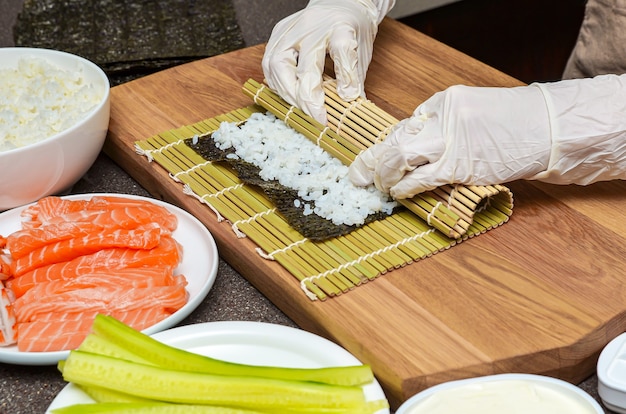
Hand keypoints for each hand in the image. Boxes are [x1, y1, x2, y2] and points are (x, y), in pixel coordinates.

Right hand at [262, 0, 385, 124]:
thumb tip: (351, 109)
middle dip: (304, 96)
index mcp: (341, 27)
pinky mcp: (278, 33)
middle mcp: (312, 26)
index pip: (342, 50)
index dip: (344, 80)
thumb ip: (355, 80)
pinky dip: (277, 84)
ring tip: (301, 109)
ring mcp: (291, 29)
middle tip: (315, 116)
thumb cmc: (350, 30)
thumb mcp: (362, 52)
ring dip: (287, 92)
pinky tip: (289, 95)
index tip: (344, 101)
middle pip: (300, 63)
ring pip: (277, 65)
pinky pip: (269, 63)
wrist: (338, 4)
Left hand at [349, 84, 552, 197]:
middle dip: (372, 160)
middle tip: (361, 175)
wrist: (547, 128)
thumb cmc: (514, 123)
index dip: (387, 146)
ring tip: (380, 186)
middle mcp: (440, 118)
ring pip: (399, 158)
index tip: (377, 159)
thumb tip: (419, 146)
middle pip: (394, 139)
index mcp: (443, 101)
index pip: (403, 125)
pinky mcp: (459, 166)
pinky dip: (404, 188)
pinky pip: (420, 179)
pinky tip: (398, 193)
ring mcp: (448, 141)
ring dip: (384, 176)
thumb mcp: (473, 112)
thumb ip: (445, 126)